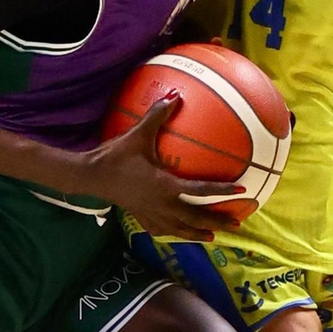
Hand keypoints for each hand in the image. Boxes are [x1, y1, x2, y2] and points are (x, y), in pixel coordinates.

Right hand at [82, 95, 242, 242]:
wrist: (91, 176)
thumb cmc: (116, 156)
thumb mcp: (138, 134)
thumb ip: (158, 115)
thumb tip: (175, 94)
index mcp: (166, 186)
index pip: (200, 191)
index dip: (222, 191)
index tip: (242, 191)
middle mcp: (162, 204)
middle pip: (195, 218)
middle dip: (216, 222)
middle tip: (236, 225)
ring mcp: (150, 213)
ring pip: (179, 229)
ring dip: (197, 233)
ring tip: (212, 237)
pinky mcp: (140, 216)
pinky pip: (161, 229)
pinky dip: (173, 233)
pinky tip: (177, 233)